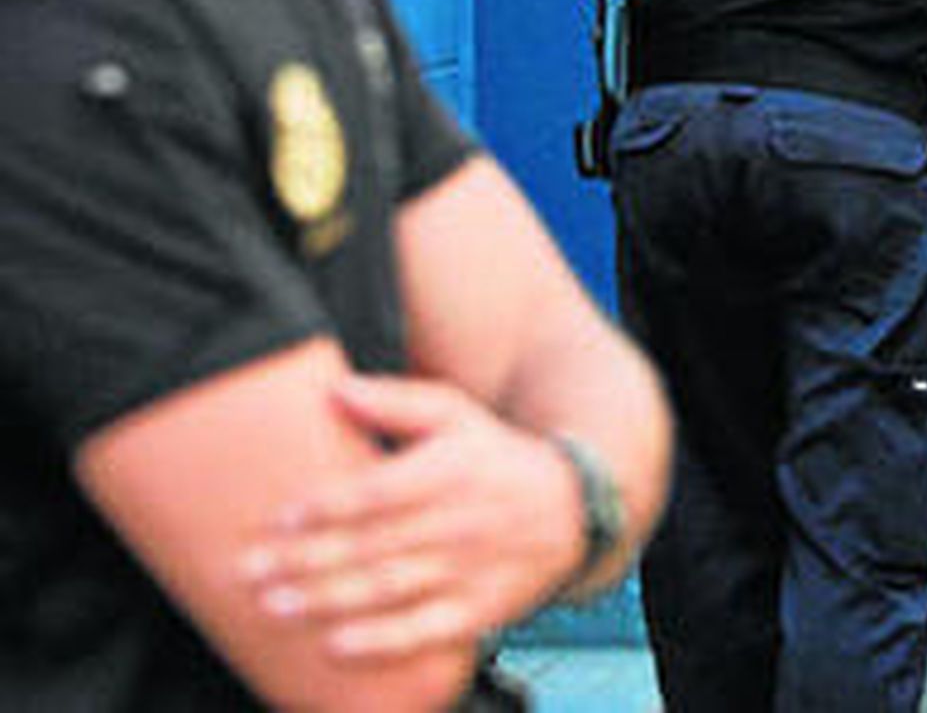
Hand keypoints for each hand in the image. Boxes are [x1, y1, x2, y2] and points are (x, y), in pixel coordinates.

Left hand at [239, 374, 586, 661]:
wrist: (569, 507)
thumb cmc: (493, 456)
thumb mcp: (455, 414)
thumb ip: (394, 401)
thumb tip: (334, 389)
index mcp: (446, 469)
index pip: (378, 492)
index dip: (327, 507)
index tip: (280, 518)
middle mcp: (456, 521)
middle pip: (372, 545)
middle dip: (306, 561)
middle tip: (250, 572)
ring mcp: (467, 570)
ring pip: (389, 589)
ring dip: (329, 601)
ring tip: (275, 607)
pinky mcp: (477, 611)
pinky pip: (424, 631)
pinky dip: (381, 642)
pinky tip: (338, 645)